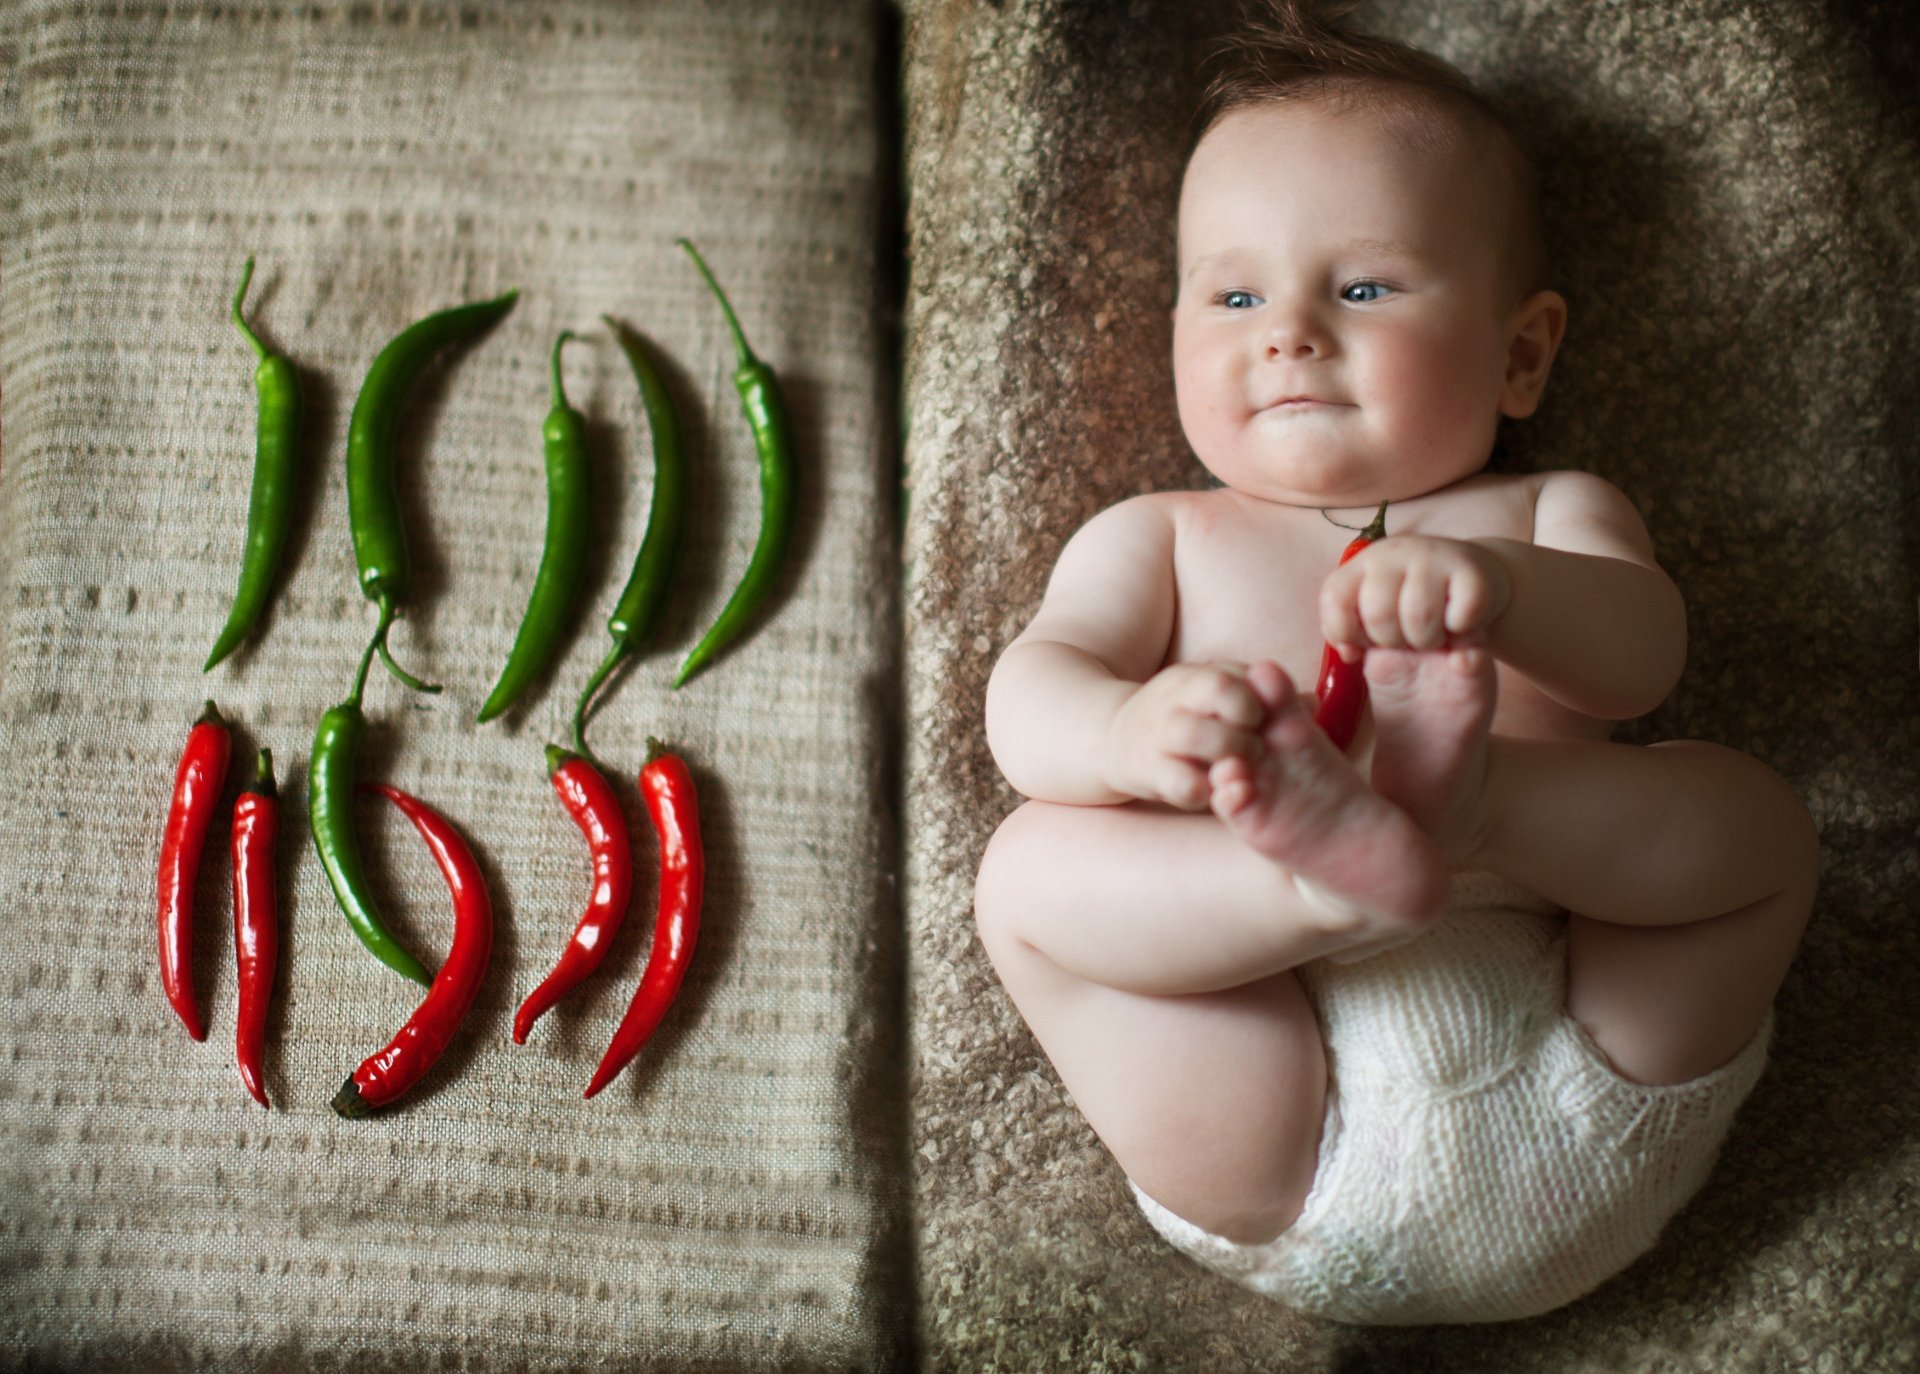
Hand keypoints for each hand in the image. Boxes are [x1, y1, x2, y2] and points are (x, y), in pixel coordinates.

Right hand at [1102, 661, 1266, 808]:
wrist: (1113, 738)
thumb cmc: (1183, 718)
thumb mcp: (1215, 698)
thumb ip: (1264, 699)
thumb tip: (1311, 702)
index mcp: (1195, 677)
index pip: (1237, 673)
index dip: (1261, 700)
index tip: (1265, 723)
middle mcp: (1174, 697)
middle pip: (1219, 689)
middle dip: (1250, 722)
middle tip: (1258, 748)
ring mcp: (1157, 733)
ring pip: (1193, 733)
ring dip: (1229, 754)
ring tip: (1239, 769)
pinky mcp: (1147, 770)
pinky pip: (1180, 782)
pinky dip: (1204, 790)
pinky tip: (1213, 791)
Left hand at [1319, 535, 1510, 656]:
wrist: (1474, 573)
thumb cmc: (1413, 602)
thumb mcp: (1377, 611)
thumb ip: (1352, 632)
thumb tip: (1349, 654)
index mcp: (1362, 564)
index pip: (1334, 599)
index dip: (1345, 632)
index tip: (1365, 641)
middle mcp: (1393, 553)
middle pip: (1377, 613)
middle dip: (1391, 642)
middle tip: (1406, 639)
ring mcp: (1432, 557)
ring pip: (1419, 616)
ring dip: (1427, 640)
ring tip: (1433, 635)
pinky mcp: (1471, 569)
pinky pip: (1460, 617)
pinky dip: (1460, 632)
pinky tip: (1459, 623)